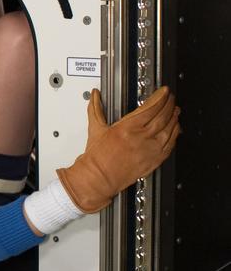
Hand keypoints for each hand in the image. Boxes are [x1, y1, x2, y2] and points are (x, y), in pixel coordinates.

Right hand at [57, 87, 180, 213]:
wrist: (99, 178)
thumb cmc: (97, 158)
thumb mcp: (95, 129)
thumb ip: (96, 108)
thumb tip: (95, 95)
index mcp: (126, 128)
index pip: (151, 107)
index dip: (160, 97)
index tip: (164, 91)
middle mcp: (141, 138)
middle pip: (163, 116)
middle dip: (169, 104)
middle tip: (170, 98)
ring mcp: (150, 150)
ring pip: (170, 129)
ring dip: (174, 117)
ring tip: (175, 110)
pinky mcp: (154, 160)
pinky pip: (170, 144)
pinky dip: (175, 134)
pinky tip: (176, 128)